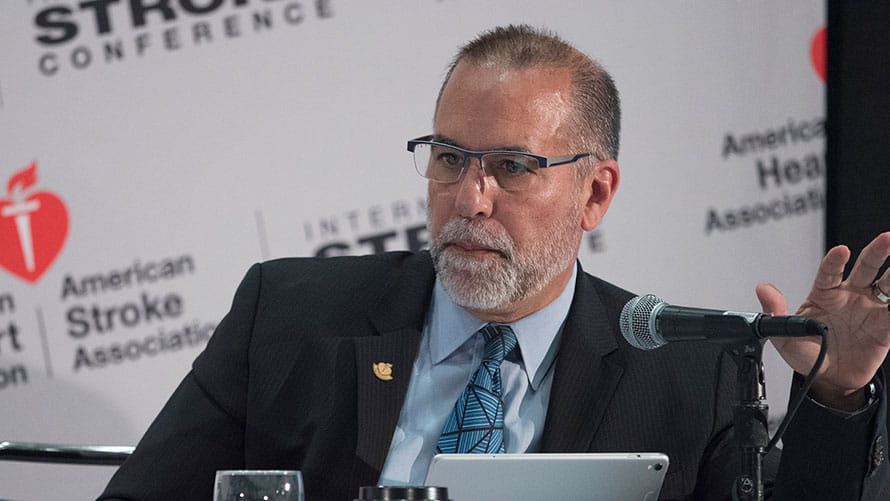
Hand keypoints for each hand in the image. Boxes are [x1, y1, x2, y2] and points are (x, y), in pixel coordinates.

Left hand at [756, 232, 889, 410]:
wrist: (829, 379)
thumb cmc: (808, 354)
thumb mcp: (785, 336)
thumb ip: (775, 311)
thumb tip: (763, 289)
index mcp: (825, 294)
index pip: (829, 272)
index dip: (834, 260)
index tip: (840, 251)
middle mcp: (850, 296)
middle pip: (865, 268)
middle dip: (877, 252)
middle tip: (886, 239)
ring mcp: (870, 309)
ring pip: (887, 285)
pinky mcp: (885, 327)